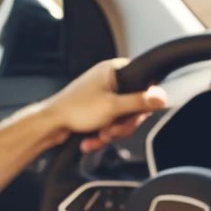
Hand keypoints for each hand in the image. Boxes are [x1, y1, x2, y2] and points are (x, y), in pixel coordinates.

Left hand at [43, 58, 169, 153]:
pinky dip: (102, 133)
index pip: (142, 81)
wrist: (49, 125)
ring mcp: (101, 96)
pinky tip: (92, 139)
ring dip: (112, 131)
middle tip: (113, 129)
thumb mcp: (113, 107)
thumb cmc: (74, 110)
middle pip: (133, 105)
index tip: (137, 113)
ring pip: (121, 117)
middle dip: (123, 123)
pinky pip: (109, 123)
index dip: (143, 101)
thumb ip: (140, 102)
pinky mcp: (95, 111)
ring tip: (100, 135)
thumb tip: (161, 97)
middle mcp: (107, 81)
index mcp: (112, 71)